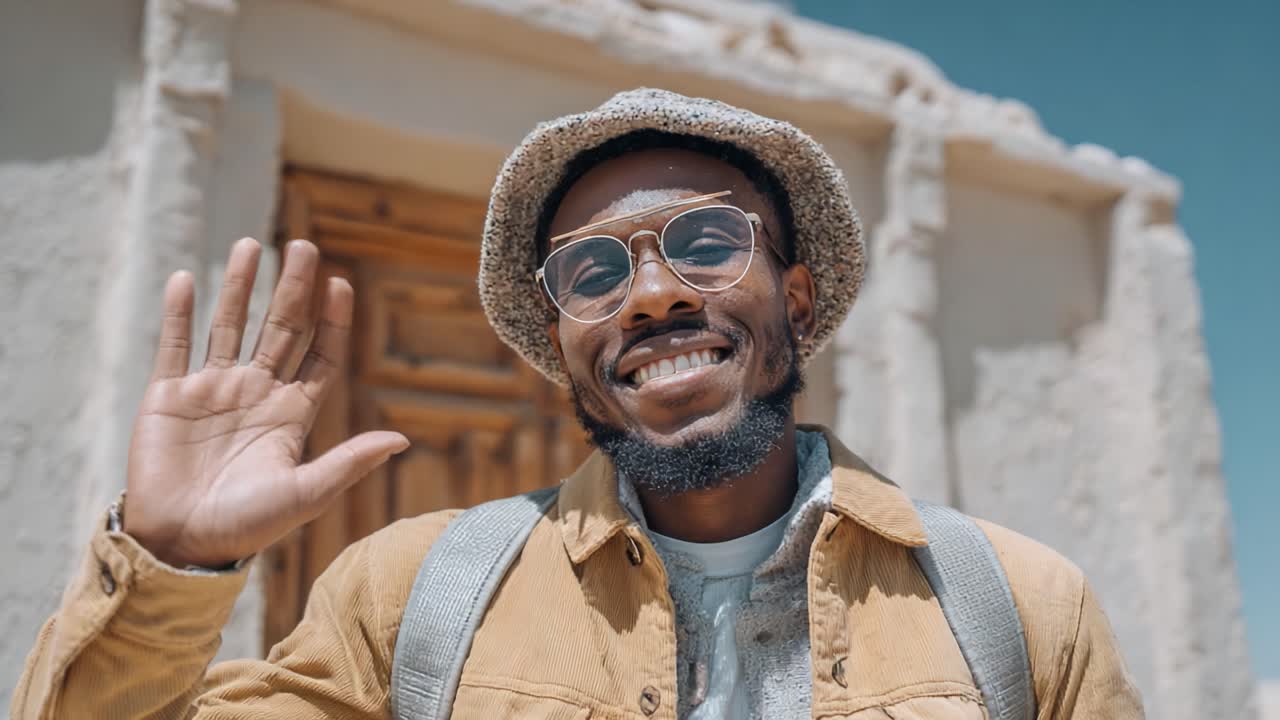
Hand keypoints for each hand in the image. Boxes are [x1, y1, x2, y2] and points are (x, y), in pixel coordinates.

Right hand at [124, 238, 408, 567]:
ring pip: (229, 325)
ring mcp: (212, 390)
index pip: (320, 356)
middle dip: (292, 288)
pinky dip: (180, 313)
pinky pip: (175, 345)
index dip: (332, 321)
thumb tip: (402, 440)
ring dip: (239, 286)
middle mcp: (256, 393)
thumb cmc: (247, 526)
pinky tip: (187, 278)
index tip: (340, 284)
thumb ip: (348, 463)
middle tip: (304, 246)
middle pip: (280, 329)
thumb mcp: (305, 494)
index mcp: (292, 413)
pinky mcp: (168, 397)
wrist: (180, 545)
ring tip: (251, 245)